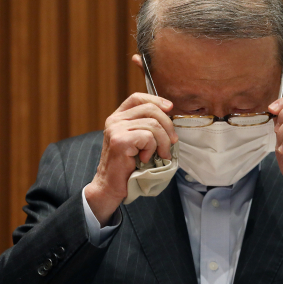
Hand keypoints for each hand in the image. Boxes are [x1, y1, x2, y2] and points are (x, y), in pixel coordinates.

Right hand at [85, 93, 177, 225]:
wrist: (111, 186)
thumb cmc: (128, 165)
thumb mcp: (138, 141)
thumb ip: (147, 126)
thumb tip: (170, 113)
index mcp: (118, 117)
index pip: (137, 98)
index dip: (156, 100)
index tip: (170, 108)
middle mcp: (114, 120)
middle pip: (150, 109)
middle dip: (168, 126)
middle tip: (171, 143)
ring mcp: (115, 129)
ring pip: (153, 125)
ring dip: (163, 142)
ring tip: (159, 155)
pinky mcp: (120, 141)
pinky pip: (148, 137)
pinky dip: (152, 149)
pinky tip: (145, 159)